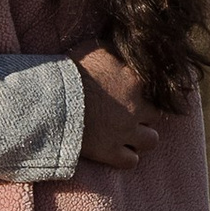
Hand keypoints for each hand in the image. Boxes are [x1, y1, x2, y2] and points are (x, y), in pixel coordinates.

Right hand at [77, 45, 158, 170]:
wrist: (51, 101)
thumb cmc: (69, 72)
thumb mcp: (95, 50)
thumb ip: (116, 51)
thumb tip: (125, 49)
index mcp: (134, 80)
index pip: (158, 87)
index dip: (147, 91)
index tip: (138, 93)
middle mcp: (135, 108)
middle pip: (156, 115)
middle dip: (145, 115)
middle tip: (130, 113)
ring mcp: (124, 132)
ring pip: (151, 140)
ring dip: (141, 137)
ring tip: (127, 134)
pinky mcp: (110, 151)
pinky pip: (131, 161)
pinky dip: (126, 157)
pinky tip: (116, 149)